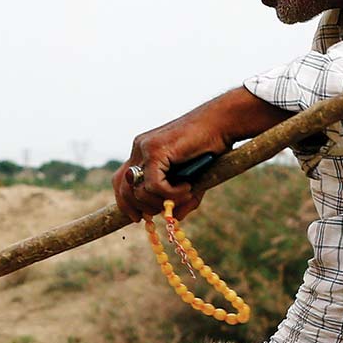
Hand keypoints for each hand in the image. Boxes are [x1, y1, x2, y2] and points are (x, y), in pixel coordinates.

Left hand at [114, 85, 289, 222]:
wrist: (222, 124)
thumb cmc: (209, 148)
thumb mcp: (191, 179)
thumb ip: (179, 199)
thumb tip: (173, 218)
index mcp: (142, 152)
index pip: (120, 181)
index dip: (125, 203)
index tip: (139, 218)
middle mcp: (139, 148)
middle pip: (123, 188)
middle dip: (143, 206)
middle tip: (165, 209)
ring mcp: (145, 148)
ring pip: (140, 191)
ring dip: (163, 201)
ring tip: (187, 193)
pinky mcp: (155, 150)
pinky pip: (154, 185)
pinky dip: (171, 193)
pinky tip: (188, 187)